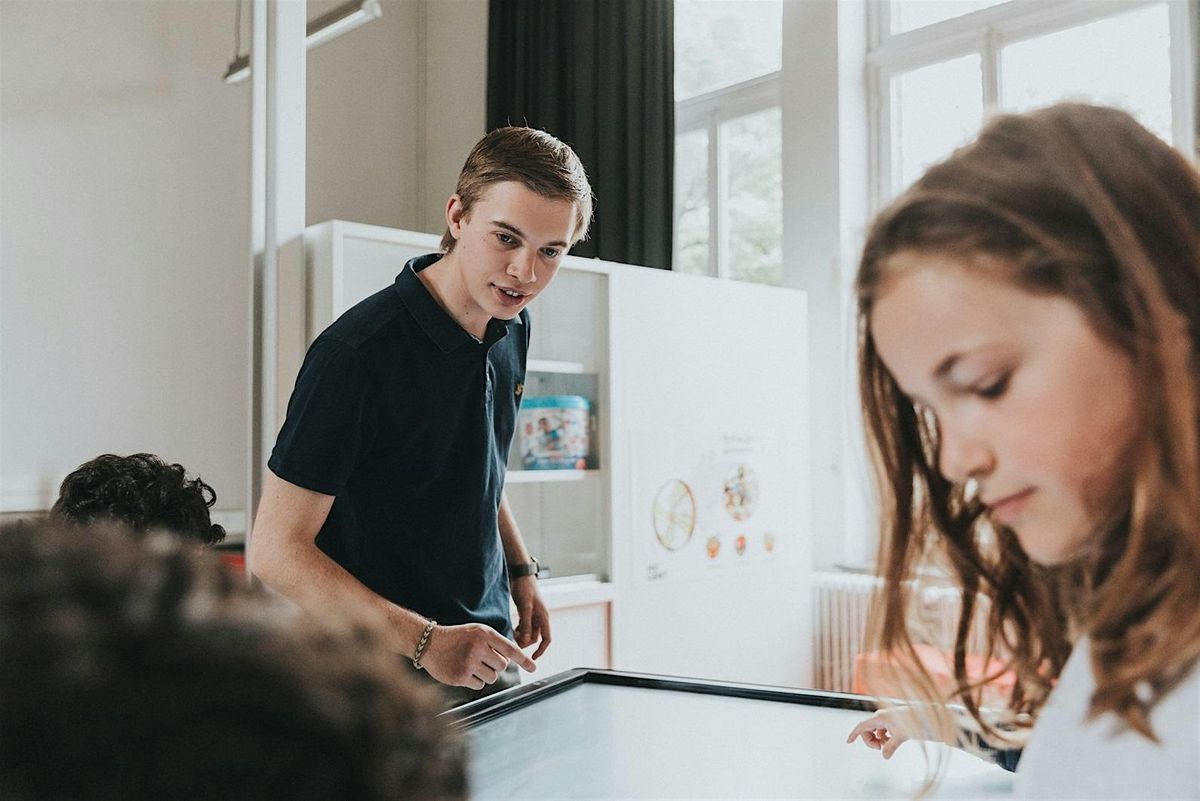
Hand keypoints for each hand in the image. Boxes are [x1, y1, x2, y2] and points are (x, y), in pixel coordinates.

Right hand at [418, 622, 535, 689]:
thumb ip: (494, 643)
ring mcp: (469, 662)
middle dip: (495, 665)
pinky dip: (474, 681)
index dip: (523, 659)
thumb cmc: (457, 638)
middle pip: (502, 666)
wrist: (429, 643)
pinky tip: (463, 671)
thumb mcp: (476, 632)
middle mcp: (478, 647)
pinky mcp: (460, 676)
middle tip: (481, 658)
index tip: (533, 668)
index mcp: (484, 634)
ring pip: (492, 677)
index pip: (509, 649)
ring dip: (485, 674)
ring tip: (470, 663)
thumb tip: (511, 660)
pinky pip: (479, 685)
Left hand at [511, 575, 551, 658]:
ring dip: (521, 636)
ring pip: (529, 632)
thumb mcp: (525, 606)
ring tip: (511, 633)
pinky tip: (511, 628)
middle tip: (514, 640)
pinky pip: (524, 626)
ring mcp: (533, 614)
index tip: (532, 658)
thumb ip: (526, 623)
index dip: (541, 650)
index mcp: (543, 617)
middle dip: (526, 642)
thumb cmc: (524, 587)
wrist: (520, 573)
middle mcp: (540, 617)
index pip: (546, 639)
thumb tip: (526, 641)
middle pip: (535, 637)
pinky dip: (518, 629)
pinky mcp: (526, 611)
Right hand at [846, 710, 911, 759]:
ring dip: (878, 740)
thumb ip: (891, 747)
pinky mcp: (890, 722)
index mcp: (880, 717)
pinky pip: (881, 732)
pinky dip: (884, 738)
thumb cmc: (913, 722)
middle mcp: (880, 717)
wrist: (924, 716)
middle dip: (871, 741)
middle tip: (879, 748)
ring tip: (887, 744)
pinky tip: (891, 740)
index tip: (848, 742)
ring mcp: (885, 719)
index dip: (854, 734)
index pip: (862, 726)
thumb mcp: (901, 736)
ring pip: (874, 732)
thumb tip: (885, 756)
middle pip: (867, 730)